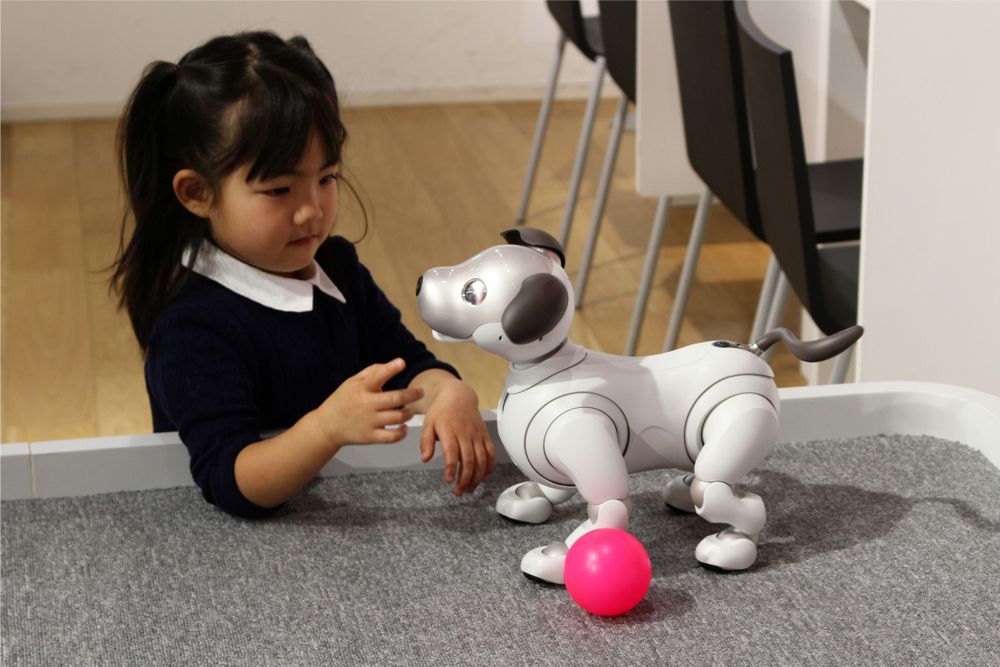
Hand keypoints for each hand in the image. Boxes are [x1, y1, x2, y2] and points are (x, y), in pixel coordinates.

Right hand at [310, 358, 423, 448]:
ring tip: (409, 410)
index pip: (377, 376)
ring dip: (409, 413)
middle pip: (396, 398)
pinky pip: (392, 437)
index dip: (390, 369)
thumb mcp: (352, 382)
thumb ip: (373, 372)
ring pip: (398, 417)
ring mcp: (369, 422)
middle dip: (413, 394)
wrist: (327, 426)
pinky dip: (402, 432)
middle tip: (420, 392)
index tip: (401, 363)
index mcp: (361, 388)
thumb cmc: (343, 401)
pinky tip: (403, 426)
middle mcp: (366, 404)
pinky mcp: (370, 437)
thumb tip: (394, 364)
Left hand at [418, 378, 495, 495]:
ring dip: (477, 476)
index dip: (451, 467)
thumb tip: (425, 458)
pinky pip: (490, 453)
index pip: (452, 451)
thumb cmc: (442, 411)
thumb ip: (425, 441)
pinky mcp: (485, 436)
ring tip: (469, 488)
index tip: (449, 480)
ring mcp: (477, 435)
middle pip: (469, 459)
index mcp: (449, 430)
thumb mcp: (428, 423)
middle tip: (458, 491)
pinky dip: (489, 467)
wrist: (459, 396)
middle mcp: (465, 433)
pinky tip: (483, 477)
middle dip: (465, 478)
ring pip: (481, 459)